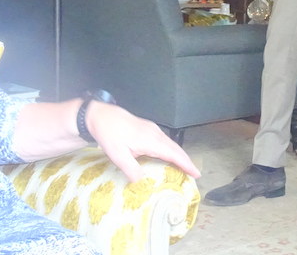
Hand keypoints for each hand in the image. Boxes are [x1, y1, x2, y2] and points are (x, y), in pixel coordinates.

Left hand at [86, 103, 200, 183]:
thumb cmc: (109, 134)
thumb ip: (131, 169)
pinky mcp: (146, 128)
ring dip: (179, 155)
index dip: (186, 164)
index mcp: (150, 139)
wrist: (100, 115)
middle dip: (186, 160)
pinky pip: (164, 140)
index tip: (196, 173)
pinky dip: (171, 150)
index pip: (173, 153)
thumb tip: (142, 182)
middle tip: (194, 174)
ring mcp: (151, 129)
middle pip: (175, 147)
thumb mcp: (117, 155)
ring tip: (185, 168)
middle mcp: (154, 133)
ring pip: (170, 143)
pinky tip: (168, 156)